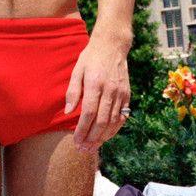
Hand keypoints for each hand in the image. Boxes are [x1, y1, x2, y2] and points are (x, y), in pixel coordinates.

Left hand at [64, 28, 131, 152]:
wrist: (112, 45)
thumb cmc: (90, 58)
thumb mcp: (77, 70)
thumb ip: (73, 92)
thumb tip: (68, 112)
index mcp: (95, 83)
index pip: (89, 113)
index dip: (82, 130)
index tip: (76, 141)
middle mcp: (110, 90)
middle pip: (102, 122)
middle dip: (92, 138)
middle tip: (83, 149)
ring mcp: (121, 93)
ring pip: (113, 122)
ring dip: (103, 138)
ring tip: (93, 147)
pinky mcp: (127, 94)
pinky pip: (122, 117)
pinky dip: (114, 129)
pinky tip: (106, 136)